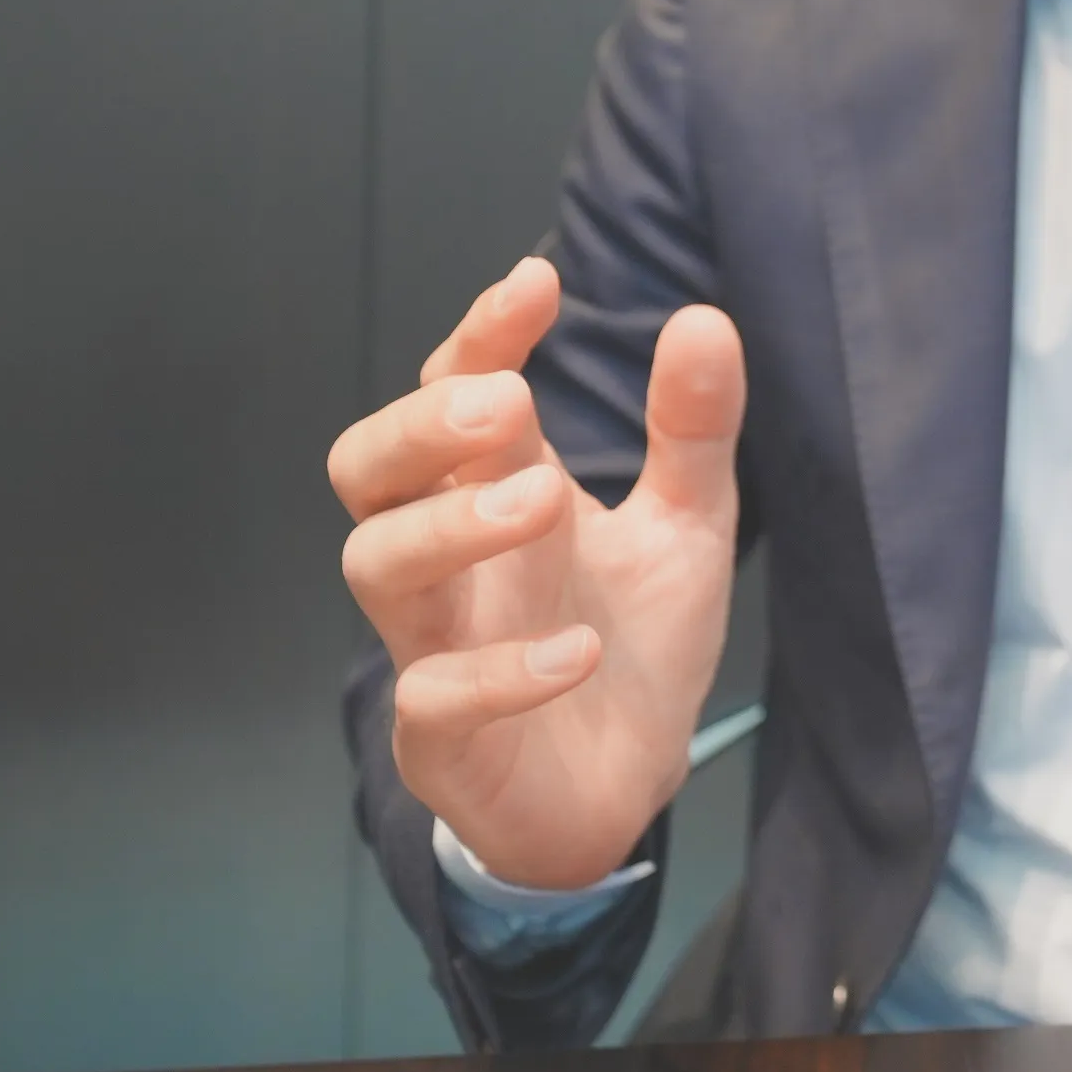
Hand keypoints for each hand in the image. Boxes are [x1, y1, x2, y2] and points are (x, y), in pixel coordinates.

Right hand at [328, 257, 743, 887]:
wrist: (628, 787)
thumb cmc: (630, 642)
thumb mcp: (685, 527)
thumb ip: (693, 431)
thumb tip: (705, 318)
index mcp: (494, 490)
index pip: (452, 391)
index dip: (480, 334)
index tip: (538, 283)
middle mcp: (450, 560)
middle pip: (366, 468)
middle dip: (422, 425)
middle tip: (506, 403)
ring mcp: (434, 646)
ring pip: (374, 566)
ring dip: (449, 525)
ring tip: (545, 503)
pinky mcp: (445, 743)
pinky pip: (433, 700)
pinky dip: (501, 671)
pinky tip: (580, 652)